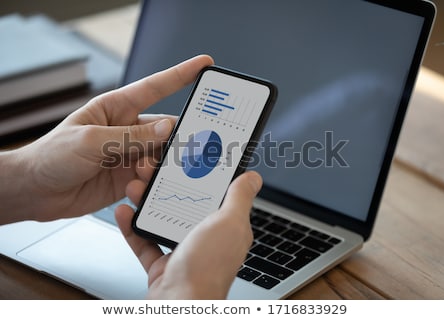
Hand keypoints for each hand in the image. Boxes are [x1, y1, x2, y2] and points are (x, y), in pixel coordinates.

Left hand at [0, 55, 213, 223]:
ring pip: (161, 155)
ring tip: (143, 172)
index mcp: (116, 108)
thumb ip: (131, 136)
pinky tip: (138, 187)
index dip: (181, 75)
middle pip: (165, 128)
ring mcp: (130, 154)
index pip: (154, 88)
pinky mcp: (129, 178)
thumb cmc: (52, 156)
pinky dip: (152, 184)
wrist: (34, 192)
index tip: (204, 66)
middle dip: (178, 136)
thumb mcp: (90, 140)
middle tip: (191, 144)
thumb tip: (167, 128)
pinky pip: (152, 178)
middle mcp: (127, 130)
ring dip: (160, 165)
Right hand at [115, 171, 261, 298]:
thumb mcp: (229, 223)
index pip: (214, 193)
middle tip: (152, 169)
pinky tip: (124, 212)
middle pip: (184, 203)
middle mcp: (206, 238)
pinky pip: (145, 241)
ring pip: (162, 219)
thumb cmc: (207, 269)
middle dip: (165, 185)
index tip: (185, 158)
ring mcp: (183, 252)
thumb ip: (239, 198)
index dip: (200, 175)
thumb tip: (253, 177)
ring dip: (146, 202)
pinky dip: (132, 227)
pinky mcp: (162, 264)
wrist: (179, 306)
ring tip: (135, 186)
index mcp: (226, 227)